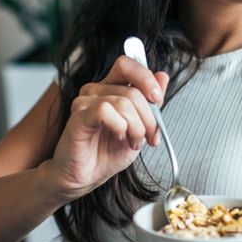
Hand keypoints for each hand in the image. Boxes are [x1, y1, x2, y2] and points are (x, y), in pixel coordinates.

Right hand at [43, 55, 170, 200]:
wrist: (86, 177)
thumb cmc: (106, 153)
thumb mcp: (139, 127)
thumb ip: (150, 103)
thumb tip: (162, 76)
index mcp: (110, 88)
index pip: (127, 65)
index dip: (146, 78)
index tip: (158, 99)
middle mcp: (96, 90)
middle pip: (134, 91)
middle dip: (149, 119)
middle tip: (149, 137)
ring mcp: (85, 101)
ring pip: (124, 103)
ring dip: (136, 128)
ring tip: (132, 142)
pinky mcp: (78, 116)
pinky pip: (106, 110)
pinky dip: (120, 126)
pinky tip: (118, 137)